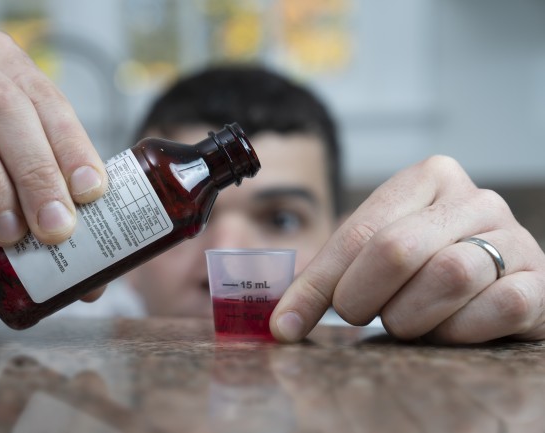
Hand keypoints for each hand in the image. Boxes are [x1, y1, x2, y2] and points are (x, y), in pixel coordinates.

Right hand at [0, 31, 107, 250]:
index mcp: (1, 62)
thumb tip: (90, 234)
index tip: (90, 190)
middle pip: (3, 105)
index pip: (45, 99)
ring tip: (11, 234)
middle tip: (54, 225)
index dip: (70, 146)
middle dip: (35, 170)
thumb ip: (48, 180)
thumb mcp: (12, 162)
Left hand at [271, 155, 544, 343]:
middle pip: (396, 250)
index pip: (359, 232)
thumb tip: (281, 321)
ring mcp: (513, 237)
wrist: (497, 278)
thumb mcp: (375, 254)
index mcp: (427, 178)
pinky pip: (498, 306)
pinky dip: (460, 330)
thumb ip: (331, 274)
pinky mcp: (541, 280)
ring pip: (449, 277)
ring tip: (407, 320)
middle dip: (361, 297)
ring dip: (412, 316)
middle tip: (358, 316)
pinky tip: (449, 328)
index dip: (317, 283)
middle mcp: (473, 199)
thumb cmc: (424, 266)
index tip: (286, 324)